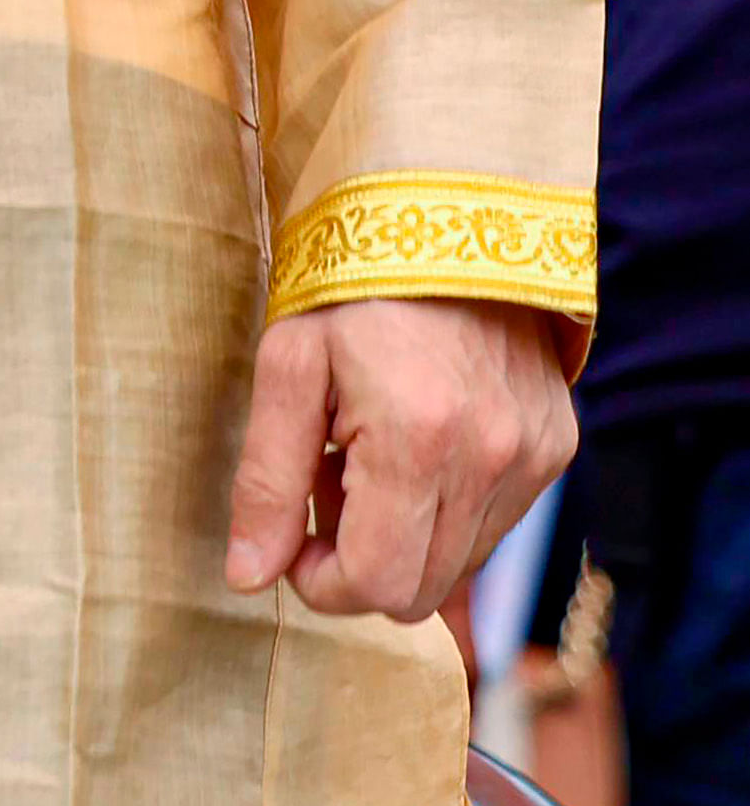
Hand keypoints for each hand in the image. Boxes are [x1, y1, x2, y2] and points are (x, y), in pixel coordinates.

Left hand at [225, 298, 575, 624]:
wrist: (445, 214)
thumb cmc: (352, 286)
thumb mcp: (288, 365)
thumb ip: (267, 479)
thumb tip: (248, 577)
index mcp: (418, 439)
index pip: (375, 583)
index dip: (321, 582)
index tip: (294, 539)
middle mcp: (492, 459)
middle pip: (420, 591)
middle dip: (360, 563)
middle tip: (328, 488)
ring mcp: (535, 456)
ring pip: (460, 567)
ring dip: (406, 538)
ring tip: (372, 458)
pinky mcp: (557, 446)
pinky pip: (495, 527)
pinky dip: (448, 512)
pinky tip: (419, 448)